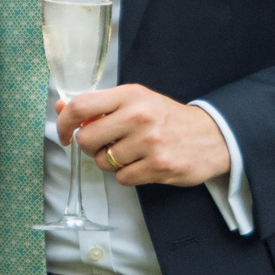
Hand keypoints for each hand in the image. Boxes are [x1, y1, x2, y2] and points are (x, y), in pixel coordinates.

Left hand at [61, 86, 230, 187]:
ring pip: (104, 162)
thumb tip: (61, 107)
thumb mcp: (135, 102)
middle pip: (86, 139)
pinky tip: (142, 164)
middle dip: (90, 146)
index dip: (63, 123)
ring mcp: (150, 143)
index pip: (81, 106)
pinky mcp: (160, 166)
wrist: (212, 135)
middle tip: (105, 144)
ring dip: (111, 162)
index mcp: (130, 95)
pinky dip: (127, 175)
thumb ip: (99, 105)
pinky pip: (122, 178)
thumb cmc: (166, 118)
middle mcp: (139, 116)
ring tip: (130, 153)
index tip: (63, 133)